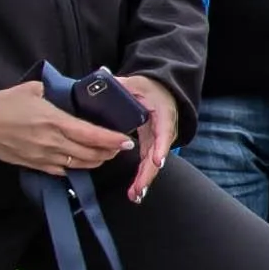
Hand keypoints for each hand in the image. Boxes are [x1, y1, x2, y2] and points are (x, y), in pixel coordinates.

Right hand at [0, 80, 132, 174]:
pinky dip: (77, 168)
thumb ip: (56, 91)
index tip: (125, 140)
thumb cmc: (8, 104)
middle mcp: (53, 142)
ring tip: (106, 155)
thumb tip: (69, 91)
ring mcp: (45, 156)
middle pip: (89, 153)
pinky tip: (84, 162)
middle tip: (119, 147)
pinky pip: (62, 171)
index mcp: (55, 121)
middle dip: (108, 152)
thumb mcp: (34, 89)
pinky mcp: (36, 165)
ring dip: (96, 161)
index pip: (90, 134)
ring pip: (78, 165)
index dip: (110, 139)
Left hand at [124, 74, 180, 196]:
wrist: (161, 91)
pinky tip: (135, 192)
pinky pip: (148, 164)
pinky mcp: (152, 146)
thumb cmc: (148, 88)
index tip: (156, 161)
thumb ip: (120, 82)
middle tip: (138, 188)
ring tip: (135, 195)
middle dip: (149, 172)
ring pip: (153, 163)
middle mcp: (164, 130)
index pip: (164, 131)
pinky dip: (143, 178)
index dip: (161, 146)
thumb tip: (104, 73)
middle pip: (159, 153)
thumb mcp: (135, 83)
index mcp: (163, 113)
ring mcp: (158, 140)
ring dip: (145, 180)